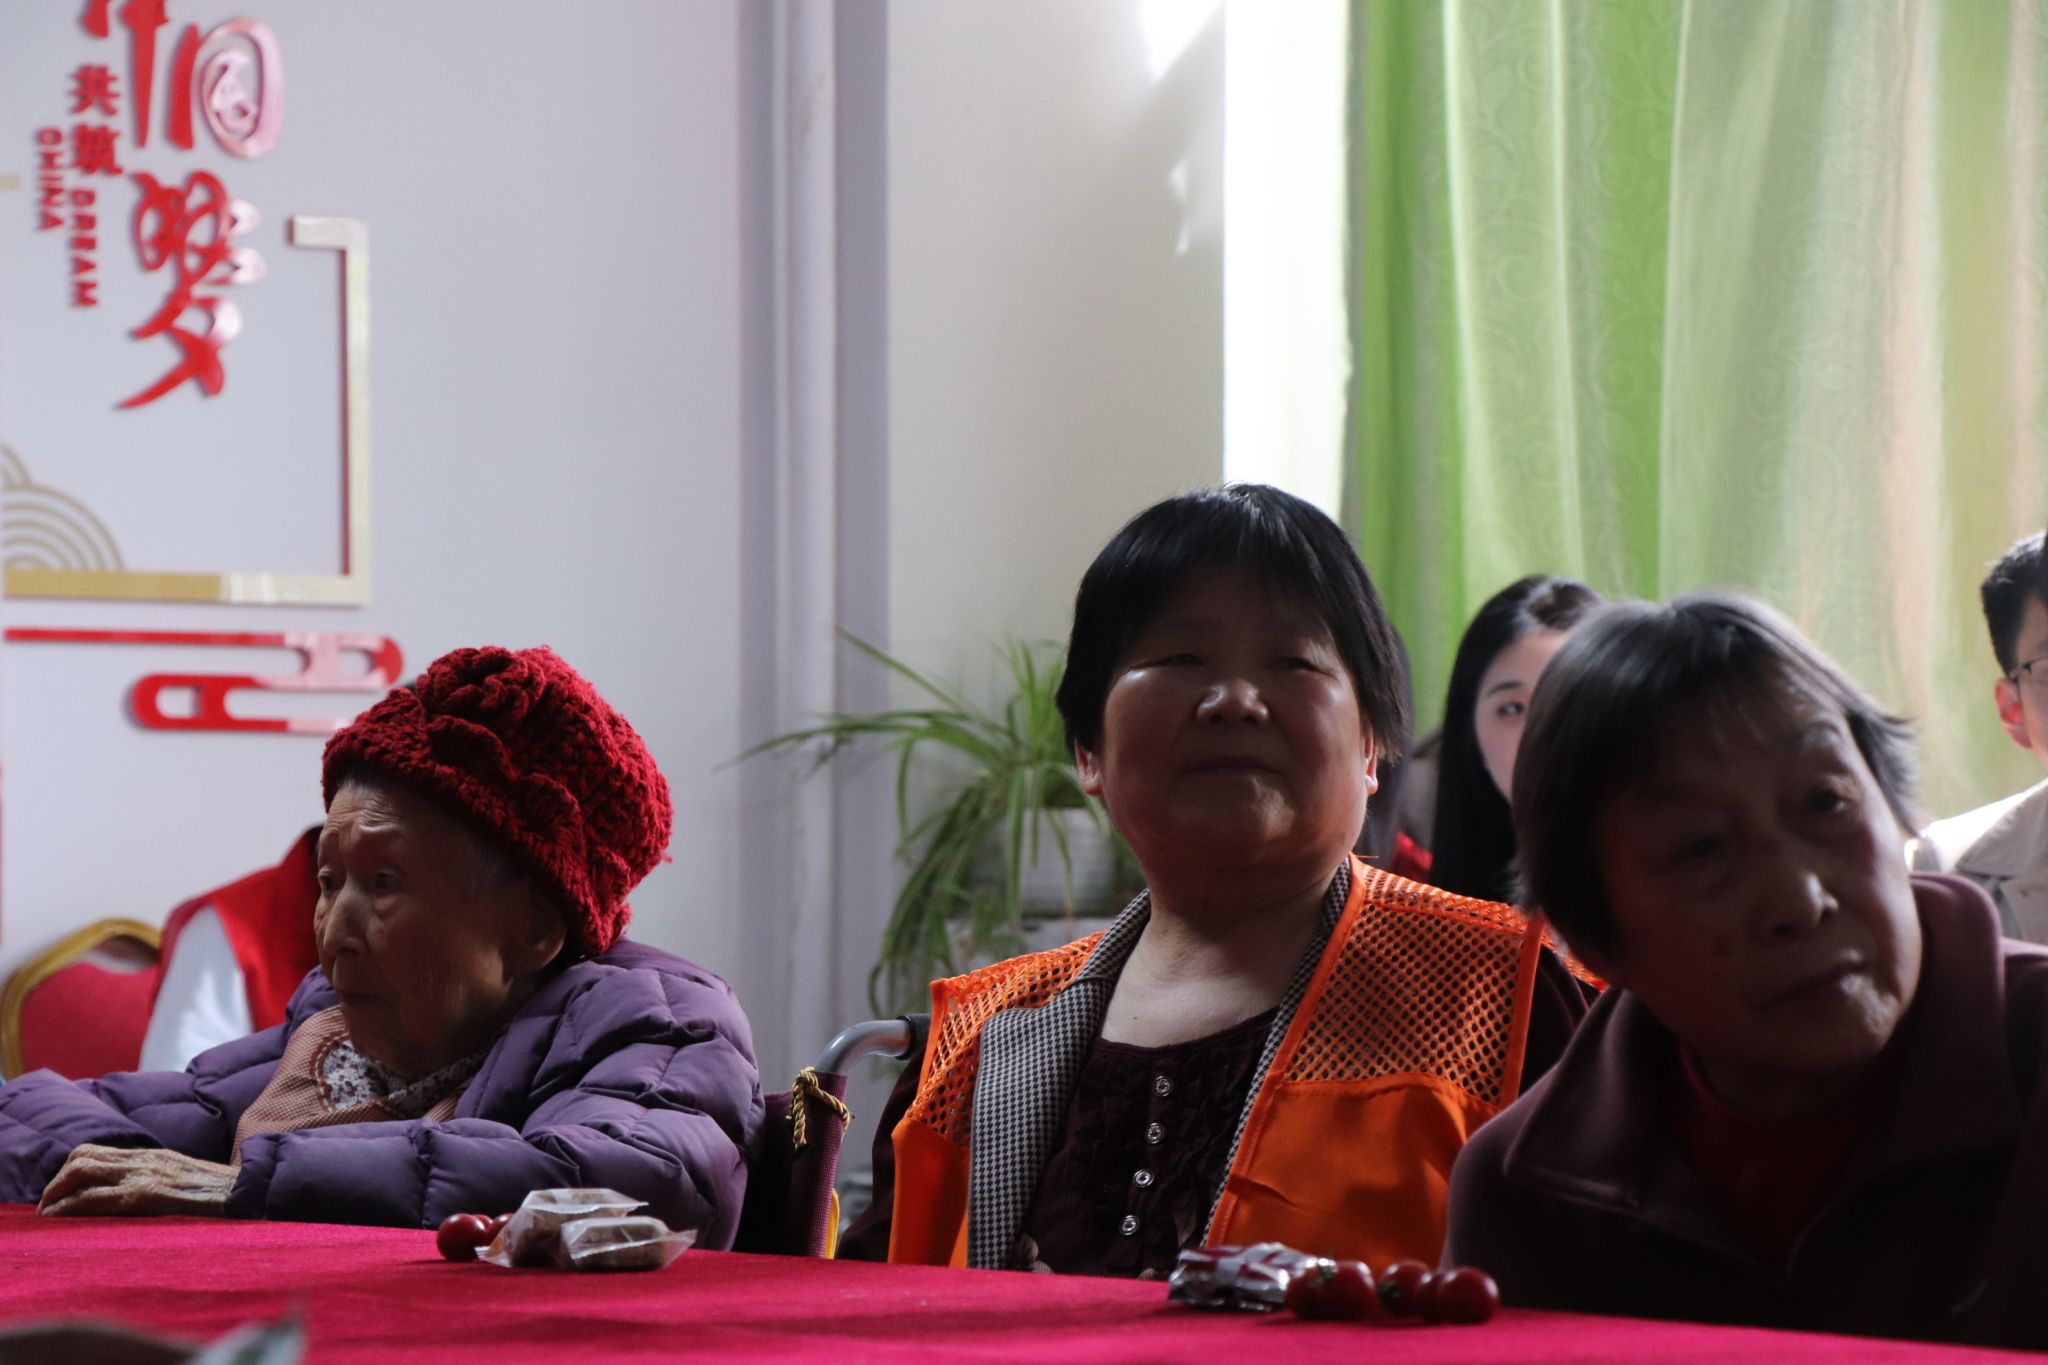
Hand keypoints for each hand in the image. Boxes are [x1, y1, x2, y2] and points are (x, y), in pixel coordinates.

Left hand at [38, 1144, 234, 1216]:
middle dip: (56, 1182)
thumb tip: (145, 1193)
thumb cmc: (226, 1197)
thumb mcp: (190, 1180)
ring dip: (56, 1192)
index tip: (62, 1193)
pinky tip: (59, 1219)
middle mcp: (147, 1159)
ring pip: (82, 1170)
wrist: (252, 1195)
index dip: (71, 1170)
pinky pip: (95, 1197)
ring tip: (48, 1214)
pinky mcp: (147, 1195)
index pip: (98, 1151)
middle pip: (83, 1156)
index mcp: (156, 1155)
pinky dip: (68, 1207)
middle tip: (48, 1206)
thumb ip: (164, 1179)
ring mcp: (146, 1175)